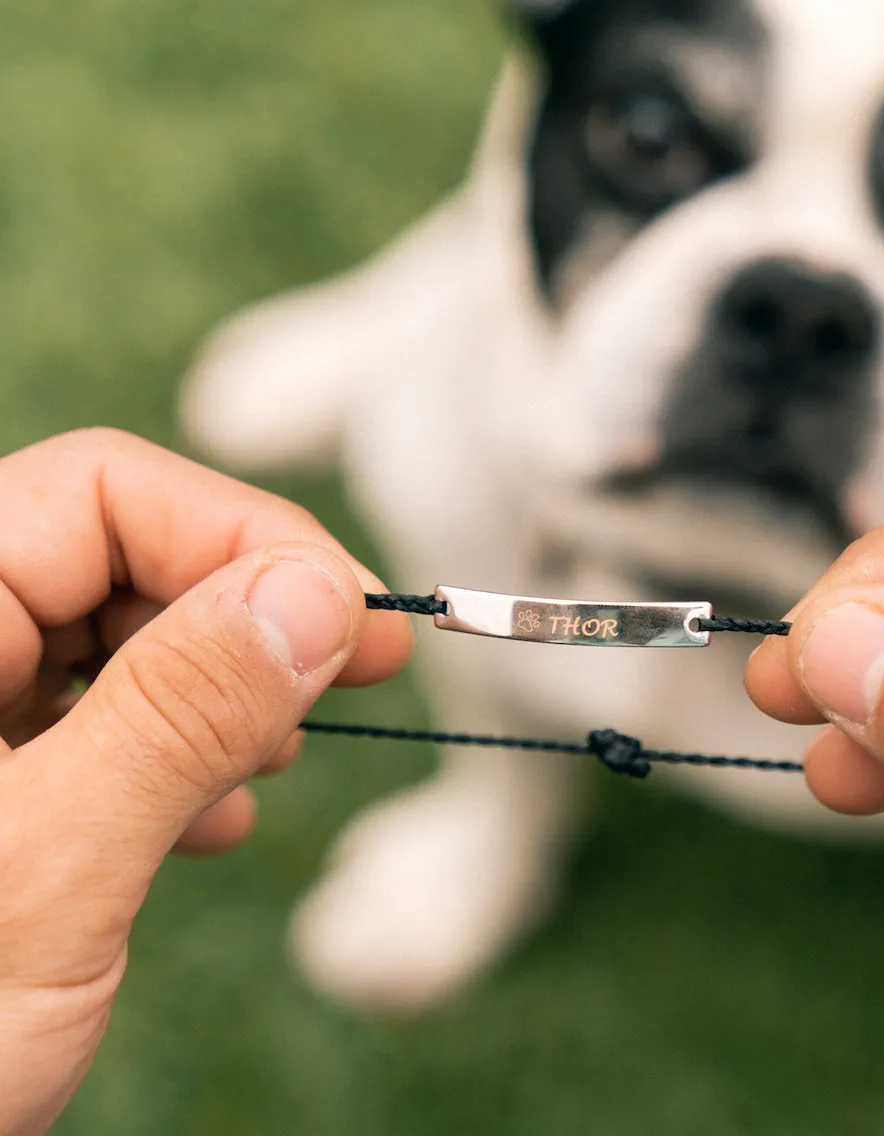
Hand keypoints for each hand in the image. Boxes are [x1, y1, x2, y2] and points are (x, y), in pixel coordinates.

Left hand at [0, 430, 410, 1134]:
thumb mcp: (40, 875)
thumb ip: (178, 716)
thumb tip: (318, 591)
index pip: (104, 494)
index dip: (248, 537)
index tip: (358, 621)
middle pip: (116, 553)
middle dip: (244, 613)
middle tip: (346, 678)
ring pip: (118, 636)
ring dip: (218, 687)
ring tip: (265, 765)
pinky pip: (96, 718)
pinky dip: (174, 752)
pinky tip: (204, 819)